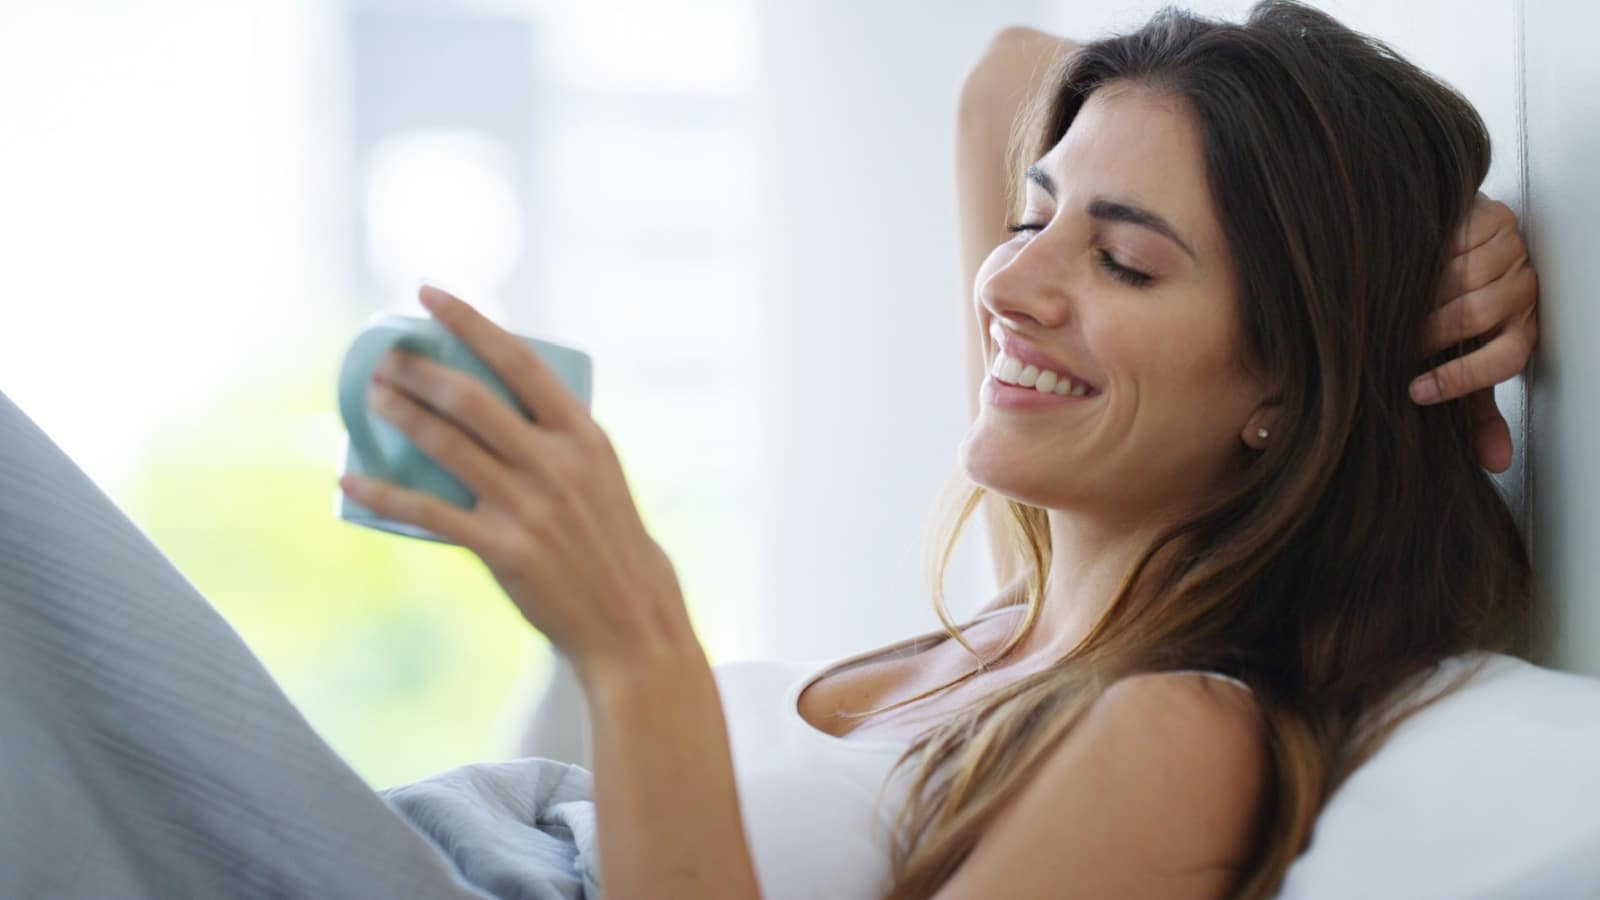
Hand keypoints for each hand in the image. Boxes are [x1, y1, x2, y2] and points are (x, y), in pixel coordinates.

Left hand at [339, 285, 698, 685]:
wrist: (630, 620)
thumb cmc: (612, 544)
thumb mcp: (600, 476)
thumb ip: (556, 442)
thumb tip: (495, 408)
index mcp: (585, 435)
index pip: (520, 360)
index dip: (470, 321)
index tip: (429, 295)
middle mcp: (557, 463)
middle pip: (472, 397)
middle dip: (419, 369)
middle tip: (385, 356)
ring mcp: (529, 506)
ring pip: (446, 445)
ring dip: (399, 416)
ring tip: (370, 397)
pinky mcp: (503, 549)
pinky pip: (429, 513)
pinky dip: (384, 493)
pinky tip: (350, 478)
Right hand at [1411, 192, 1538, 472]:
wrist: (1442, 250)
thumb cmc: (1449, 312)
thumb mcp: (1462, 362)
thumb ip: (1475, 410)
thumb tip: (1494, 463)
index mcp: (1523, 328)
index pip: (1508, 358)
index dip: (1462, 377)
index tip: (1417, 392)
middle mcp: (1524, 289)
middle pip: (1479, 314)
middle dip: (1430, 332)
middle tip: (1396, 342)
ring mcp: (1510, 250)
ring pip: (1466, 277)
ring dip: (1424, 295)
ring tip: (1395, 306)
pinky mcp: (1491, 217)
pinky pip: (1456, 241)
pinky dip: (1427, 258)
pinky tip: (1406, 268)